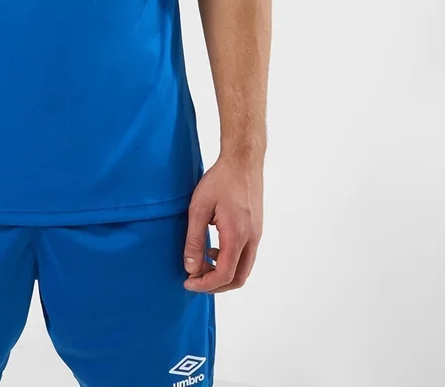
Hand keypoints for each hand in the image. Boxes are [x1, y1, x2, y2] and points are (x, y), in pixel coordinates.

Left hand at [182, 154, 262, 292]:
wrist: (243, 161)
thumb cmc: (220, 180)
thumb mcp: (199, 207)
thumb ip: (194, 239)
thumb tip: (190, 267)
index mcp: (237, 235)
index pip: (224, 275)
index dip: (205, 284)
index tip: (188, 282)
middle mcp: (251, 239)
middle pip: (237, 279)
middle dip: (215, 285)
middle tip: (194, 278)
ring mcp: (256, 235)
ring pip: (243, 269)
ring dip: (223, 273)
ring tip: (202, 262)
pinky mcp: (256, 229)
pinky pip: (246, 256)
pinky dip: (230, 262)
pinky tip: (214, 248)